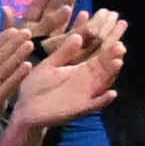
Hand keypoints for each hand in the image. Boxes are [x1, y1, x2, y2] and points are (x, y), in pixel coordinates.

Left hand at [12, 4, 125, 130]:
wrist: (24, 110)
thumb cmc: (35, 87)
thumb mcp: (48, 66)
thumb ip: (63, 53)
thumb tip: (77, 35)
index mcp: (78, 69)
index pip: (96, 54)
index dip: (105, 44)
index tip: (112, 34)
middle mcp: (86, 80)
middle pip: (103, 66)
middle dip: (112, 56)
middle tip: (120, 43)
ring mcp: (84, 94)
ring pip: (102, 82)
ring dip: (110, 74)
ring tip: (117, 61)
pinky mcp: (79, 108)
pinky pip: (94, 105)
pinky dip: (103, 100)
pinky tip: (112, 93)